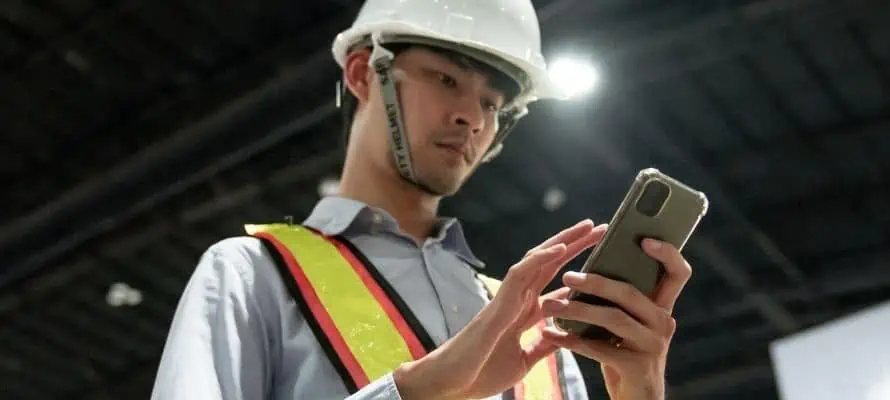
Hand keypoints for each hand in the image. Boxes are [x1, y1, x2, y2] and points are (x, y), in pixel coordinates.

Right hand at [394, 220, 606, 399]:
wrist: (455, 383)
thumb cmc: (482, 371)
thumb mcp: (525, 360)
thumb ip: (544, 345)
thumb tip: (564, 337)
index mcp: (526, 312)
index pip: (557, 284)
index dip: (580, 272)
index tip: (604, 261)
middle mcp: (519, 299)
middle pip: (551, 264)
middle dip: (576, 245)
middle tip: (602, 228)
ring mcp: (509, 297)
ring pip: (538, 259)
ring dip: (563, 242)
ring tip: (587, 227)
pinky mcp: (499, 301)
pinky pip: (521, 273)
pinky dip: (541, 258)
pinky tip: (561, 248)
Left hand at [540, 238, 692, 399]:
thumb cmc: (626, 358)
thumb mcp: (629, 327)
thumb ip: (621, 303)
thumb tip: (589, 271)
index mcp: (662, 309)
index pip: (678, 274)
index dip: (667, 253)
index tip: (644, 238)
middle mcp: (663, 324)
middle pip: (631, 292)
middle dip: (596, 281)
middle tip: (568, 276)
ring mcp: (653, 346)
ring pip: (612, 318)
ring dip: (577, 310)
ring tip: (550, 306)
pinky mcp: (637, 367)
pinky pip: (598, 348)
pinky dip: (570, 340)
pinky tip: (550, 334)